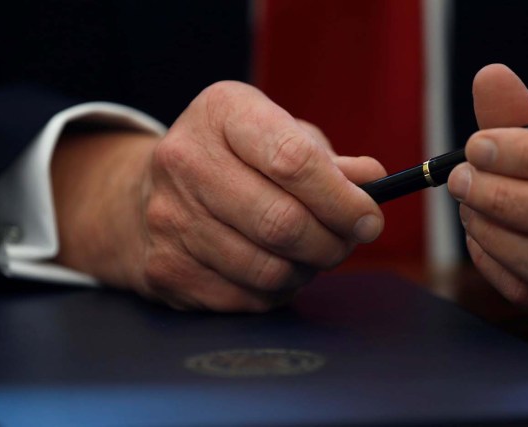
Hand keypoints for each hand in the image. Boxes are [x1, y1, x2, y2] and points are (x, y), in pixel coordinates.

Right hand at [52, 82, 385, 311]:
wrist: (155, 192)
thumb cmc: (235, 161)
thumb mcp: (278, 137)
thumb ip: (328, 161)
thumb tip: (372, 182)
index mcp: (222, 113)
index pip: (292, 159)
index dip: (342, 199)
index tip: (369, 219)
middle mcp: (185, 160)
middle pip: (281, 222)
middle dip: (331, 243)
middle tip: (345, 242)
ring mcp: (168, 218)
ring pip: (267, 269)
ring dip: (305, 270)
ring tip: (308, 254)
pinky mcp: (165, 268)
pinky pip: (246, 298)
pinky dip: (275, 291)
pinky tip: (274, 269)